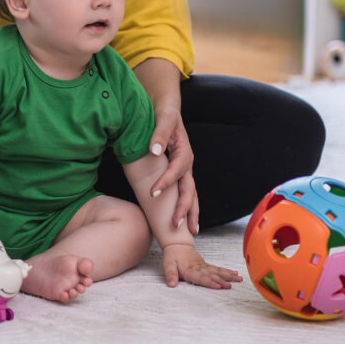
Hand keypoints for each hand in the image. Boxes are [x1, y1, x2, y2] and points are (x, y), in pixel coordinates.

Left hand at [149, 107, 198, 234]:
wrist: (168, 112)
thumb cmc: (165, 116)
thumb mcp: (163, 120)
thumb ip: (159, 134)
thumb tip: (154, 151)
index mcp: (184, 152)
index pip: (176, 171)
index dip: (165, 183)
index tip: (152, 193)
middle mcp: (187, 164)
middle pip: (189, 189)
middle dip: (184, 207)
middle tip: (176, 224)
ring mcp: (185, 170)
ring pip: (191, 194)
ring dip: (191, 212)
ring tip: (192, 231)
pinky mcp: (180, 173)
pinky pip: (185, 192)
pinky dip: (187, 207)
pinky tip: (186, 221)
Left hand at [161, 243, 242, 289]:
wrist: (177, 244)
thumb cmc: (172, 255)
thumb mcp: (168, 265)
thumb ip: (170, 275)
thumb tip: (171, 284)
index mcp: (190, 270)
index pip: (201, 278)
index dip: (210, 282)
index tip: (218, 286)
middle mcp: (199, 268)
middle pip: (212, 275)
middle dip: (222, 281)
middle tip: (230, 286)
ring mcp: (204, 266)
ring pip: (217, 271)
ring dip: (228, 275)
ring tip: (239, 279)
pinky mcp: (206, 265)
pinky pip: (217, 268)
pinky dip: (226, 271)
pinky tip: (234, 273)